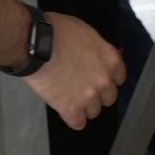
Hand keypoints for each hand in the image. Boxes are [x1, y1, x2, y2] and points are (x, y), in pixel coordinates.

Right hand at [21, 12, 125, 130]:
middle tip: (81, 86)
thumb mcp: (83, 31)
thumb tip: (96, 54)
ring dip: (83, 106)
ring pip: (93, 112)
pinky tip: (64, 109)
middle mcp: (103, 80)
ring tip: (68, 96)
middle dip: (96, 93)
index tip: (98, 77)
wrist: (35, 44)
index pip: (119, 78)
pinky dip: (72, 118)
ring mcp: (88, 96)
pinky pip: (78, 123)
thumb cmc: (54, 32)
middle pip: (109, 98)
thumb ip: (96, 47)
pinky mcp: (71, 108)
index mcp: (109, 60)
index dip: (106, 77)